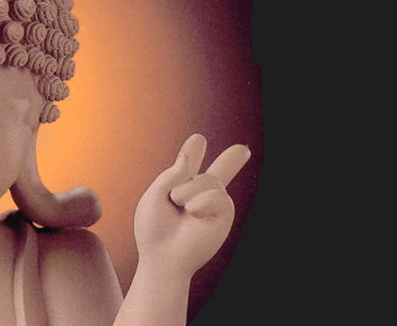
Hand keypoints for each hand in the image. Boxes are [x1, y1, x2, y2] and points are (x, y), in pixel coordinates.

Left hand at [134, 134, 248, 278]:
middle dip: (231, 161)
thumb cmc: (154, 231)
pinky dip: (201, 200)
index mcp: (178, 191)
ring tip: (180, 206)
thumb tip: (189, 157)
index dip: (194, 154)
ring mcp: (213, 205)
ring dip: (187, 190)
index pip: (189, 168)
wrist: (162, 258)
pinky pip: (218, 195)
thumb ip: (171, 174)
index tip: (198, 140)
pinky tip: (192, 211)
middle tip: (242, 150)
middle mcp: (199, 196)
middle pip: (215, 173)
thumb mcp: (155, 197)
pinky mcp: (223, 215)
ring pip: (209, 179)